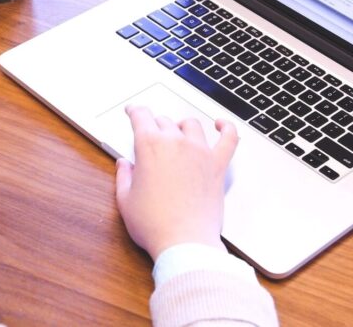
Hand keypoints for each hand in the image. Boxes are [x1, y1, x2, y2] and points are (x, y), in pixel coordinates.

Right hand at [114, 105, 239, 259]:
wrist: (184, 242)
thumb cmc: (154, 225)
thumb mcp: (125, 200)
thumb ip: (123, 177)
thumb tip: (124, 165)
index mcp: (149, 146)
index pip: (141, 117)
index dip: (134, 111)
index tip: (133, 111)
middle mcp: (176, 143)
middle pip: (164, 121)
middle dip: (155, 125)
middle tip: (151, 134)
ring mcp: (200, 152)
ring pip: (191, 125)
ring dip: (181, 125)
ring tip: (178, 131)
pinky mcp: (218, 166)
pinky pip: (228, 138)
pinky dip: (226, 128)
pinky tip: (221, 125)